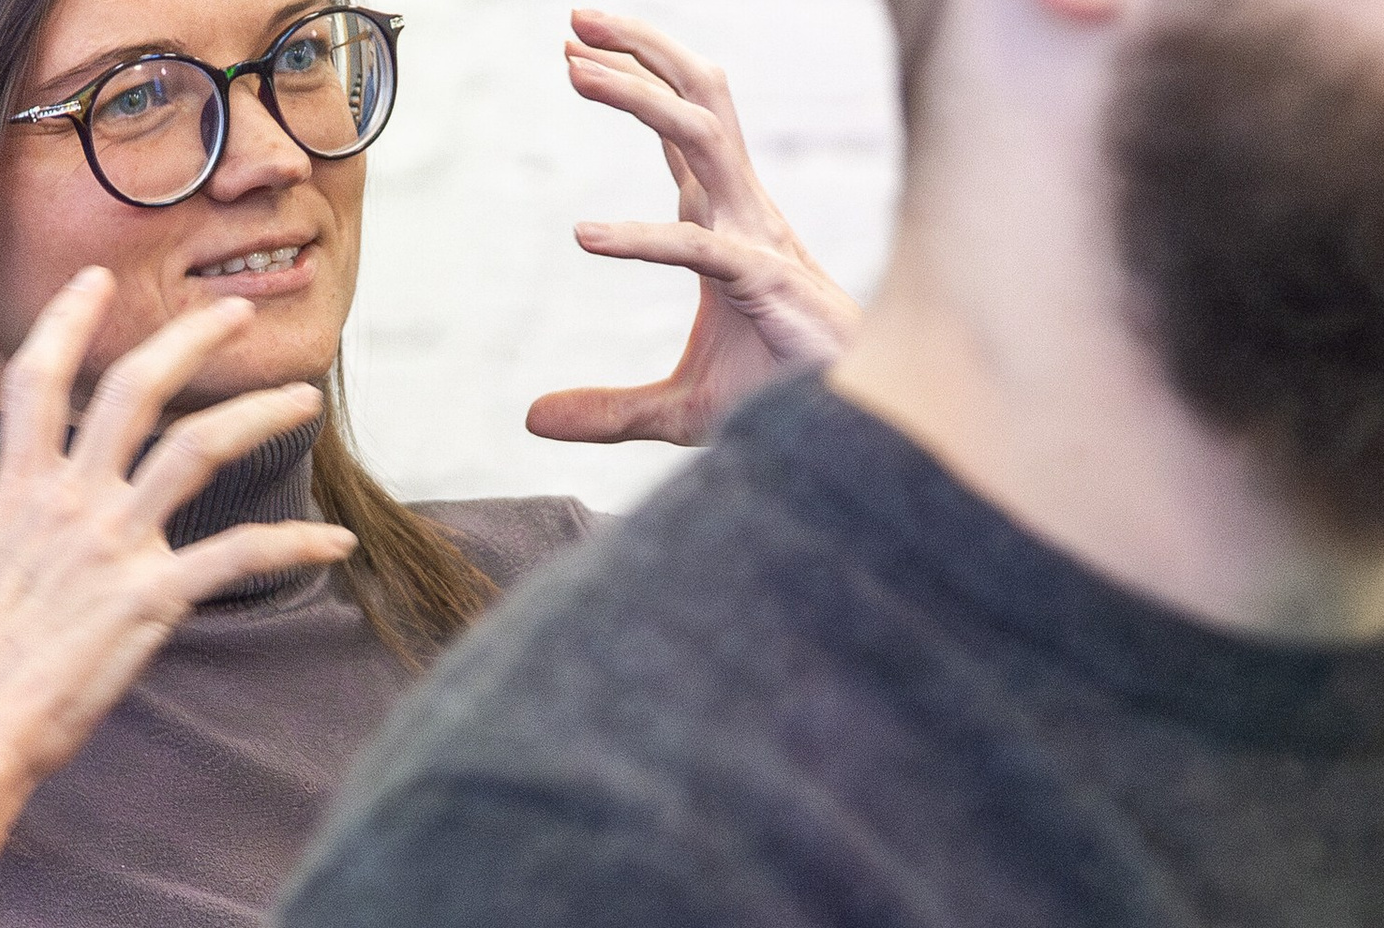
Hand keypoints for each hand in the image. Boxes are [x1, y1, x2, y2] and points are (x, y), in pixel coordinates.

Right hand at [0, 269, 355, 791]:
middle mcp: (68, 502)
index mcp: (19, 494)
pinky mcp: (152, 597)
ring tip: (302, 400)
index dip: (67, 321)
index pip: (38, 381)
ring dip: (257, 415)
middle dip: (190, 340)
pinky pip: (238, 554)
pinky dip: (294, 544)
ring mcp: (112, 544)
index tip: (97, 281)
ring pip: (198, 449)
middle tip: (236, 315)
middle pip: (134, 388)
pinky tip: (334, 543)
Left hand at [529, 10, 864, 448]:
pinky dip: (640, 239)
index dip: (635, 83)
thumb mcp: (678, 410)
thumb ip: (607, 410)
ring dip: (638, 94)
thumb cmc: (779, 399)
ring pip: (701, 134)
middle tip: (576, 20)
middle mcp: (742, 212)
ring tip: (577, 70)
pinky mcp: (763, 281)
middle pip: (696, 100)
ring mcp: (755, 239)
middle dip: (641, 51)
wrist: (849, 429)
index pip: (680, 131)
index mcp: (725, 220)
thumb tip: (535, 419)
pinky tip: (586, 237)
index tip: (577, 55)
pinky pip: (695, 247)